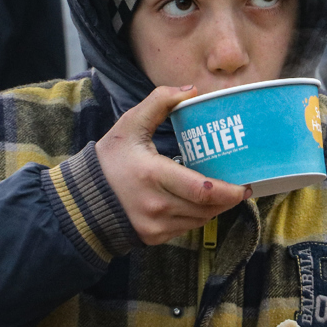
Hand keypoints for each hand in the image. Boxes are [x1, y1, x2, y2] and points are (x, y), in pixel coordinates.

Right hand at [96, 85, 250, 245]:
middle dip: (228, 200)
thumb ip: (160, 102)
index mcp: (153, 175)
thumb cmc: (108, 160)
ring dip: (215, 209)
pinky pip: (186, 228)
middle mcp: (157, 205)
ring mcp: (155, 225)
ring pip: (199, 220)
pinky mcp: (154, 237)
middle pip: (206, 208)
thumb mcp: (130, 125)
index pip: (202, 190)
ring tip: (225, 194)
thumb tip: (191, 90)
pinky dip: (197, 216)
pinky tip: (202, 204)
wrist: (82, 199)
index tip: (244, 184)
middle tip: (242, 188)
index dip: (228, 191)